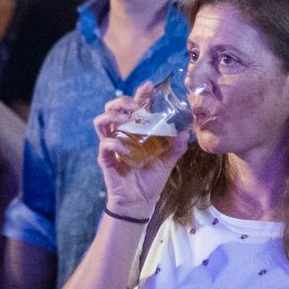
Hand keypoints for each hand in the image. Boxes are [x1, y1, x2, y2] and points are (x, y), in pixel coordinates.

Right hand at [92, 85, 188, 217]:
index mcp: (134, 131)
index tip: (149, 86)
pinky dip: (115, 143)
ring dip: (113, 116)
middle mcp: (120, 134)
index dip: (139, 94)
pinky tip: (127, 148)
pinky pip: (104, 144)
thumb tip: (187, 131)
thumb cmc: (151, 180)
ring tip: (126, 121)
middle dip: (123, 102)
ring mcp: (110, 145)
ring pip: (101, 120)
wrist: (140, 202)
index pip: (134, 107)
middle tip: (137, 107)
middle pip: (112, 107)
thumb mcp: (168, 160)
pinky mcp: (105, 158)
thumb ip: (177, 146)